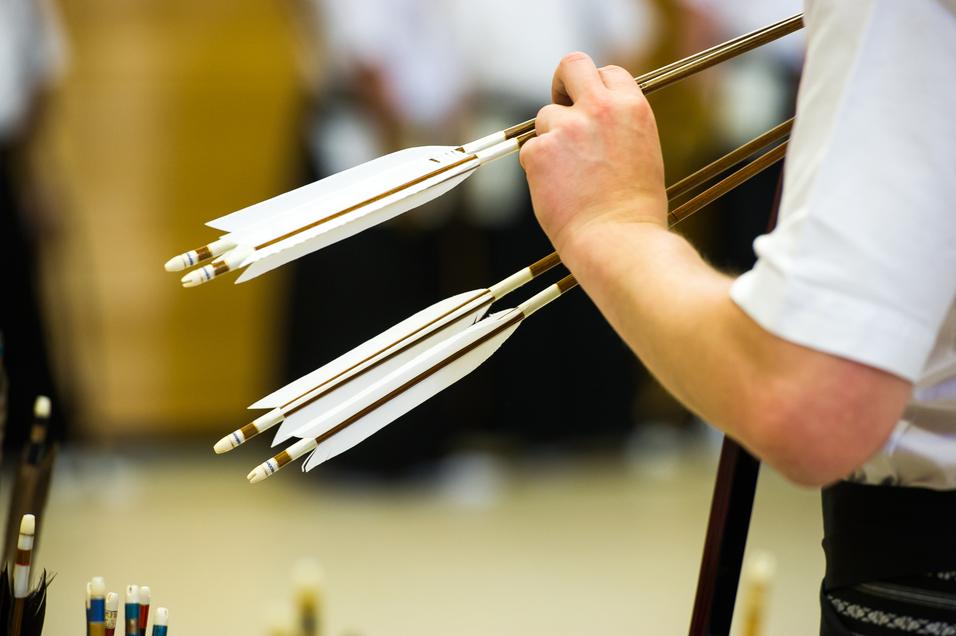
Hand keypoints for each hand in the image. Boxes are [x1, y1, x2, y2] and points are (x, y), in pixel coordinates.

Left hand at [520, 52, 667, 253]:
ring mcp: (567, 128)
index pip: (608, 72)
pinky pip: (530, 151)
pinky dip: (538, 170)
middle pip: (572, 65)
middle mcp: (600, 108)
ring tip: (569, 178)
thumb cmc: (635, 211)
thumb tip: (595, 121)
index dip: (594, 87)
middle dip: (562, 83)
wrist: (619, 242)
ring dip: (550, 141)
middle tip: (560, 106)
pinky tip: (557, 192)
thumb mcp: (643, 153)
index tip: (586, 104)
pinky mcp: (540, 151)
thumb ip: (619, 127)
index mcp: (632, 107)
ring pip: (545, 118)